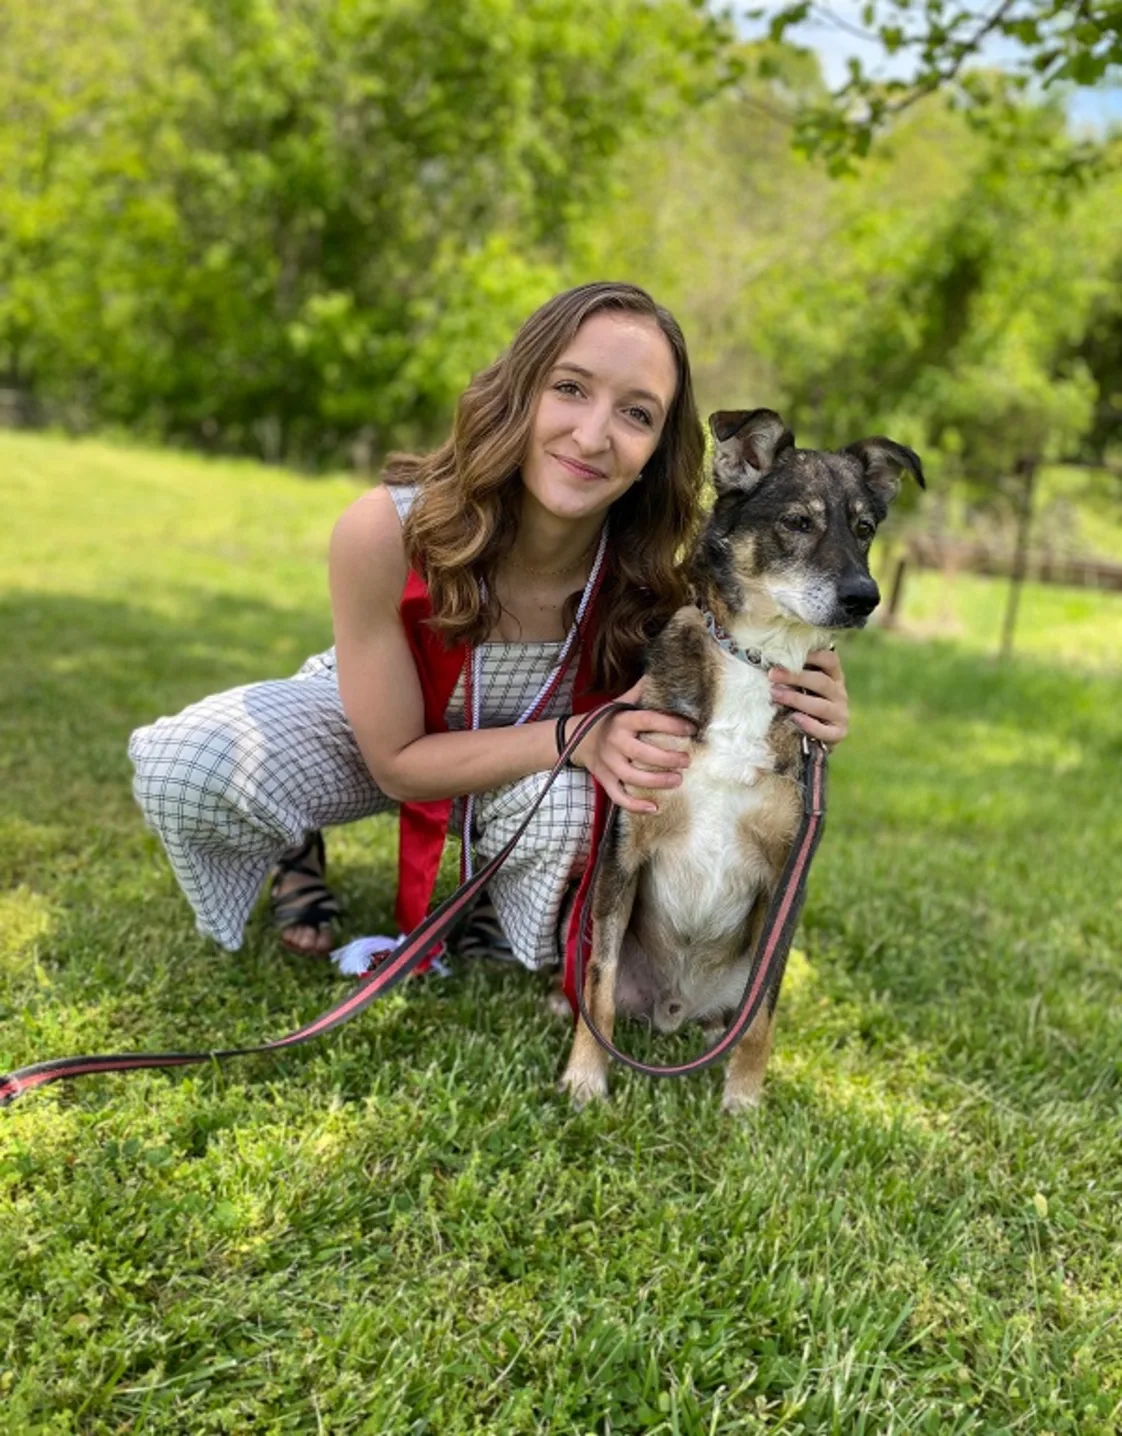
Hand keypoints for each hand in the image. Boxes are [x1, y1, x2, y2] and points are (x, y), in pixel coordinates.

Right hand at [570, 679, 694, 813]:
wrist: (573, 739)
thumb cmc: (605, 720)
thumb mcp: (618, 703)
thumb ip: (639, 693)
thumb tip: (657, 674)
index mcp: (622, 721)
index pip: (648, 720)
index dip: (671, 724)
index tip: (692, 728)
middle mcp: (615, 742)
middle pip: (643, 753)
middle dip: (668, 759)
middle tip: (687, 760)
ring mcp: (609, 764)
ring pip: (633, 777)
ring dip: (657, 781)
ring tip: (678, 780)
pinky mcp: (605, 780)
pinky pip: (619, 796)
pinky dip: (635, 805)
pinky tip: (655, 808)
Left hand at [768, 648, 848, 748]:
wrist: (811, 738)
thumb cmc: (801, 704)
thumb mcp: (800, 687)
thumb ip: (793, 675)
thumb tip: (770, 665)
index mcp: (833, 677)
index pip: (830, 660)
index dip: (813, 655)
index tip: (789, 654)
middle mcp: (840, 694)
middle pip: (822, 682)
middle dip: (795, 677)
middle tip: (772, 675)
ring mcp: (840, 714)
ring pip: (821, 706)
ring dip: (796, 699)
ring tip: (775, 694)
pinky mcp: (838, 734)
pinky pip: (825, 730)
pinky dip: (809, 725)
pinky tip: (794, 718)